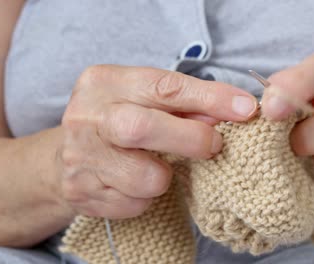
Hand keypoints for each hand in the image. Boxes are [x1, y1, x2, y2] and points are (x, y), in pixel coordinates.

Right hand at [59, 65, 257, 217]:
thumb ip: (186, 103)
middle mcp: (85, 117)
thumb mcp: (144, 99)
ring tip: (156, 165)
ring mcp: (79, 157)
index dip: (209, 98)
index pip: (163, 87)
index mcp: (104, 82)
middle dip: (191, 139)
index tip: (245, 108)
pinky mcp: (80, 192)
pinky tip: (133, 183)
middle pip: (142, 128)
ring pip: (145, 177)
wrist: (68, 153)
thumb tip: (233, 111)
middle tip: (214, 145)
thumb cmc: (118, 120)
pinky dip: (145, 197)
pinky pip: (134, 203)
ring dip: (164, 176)